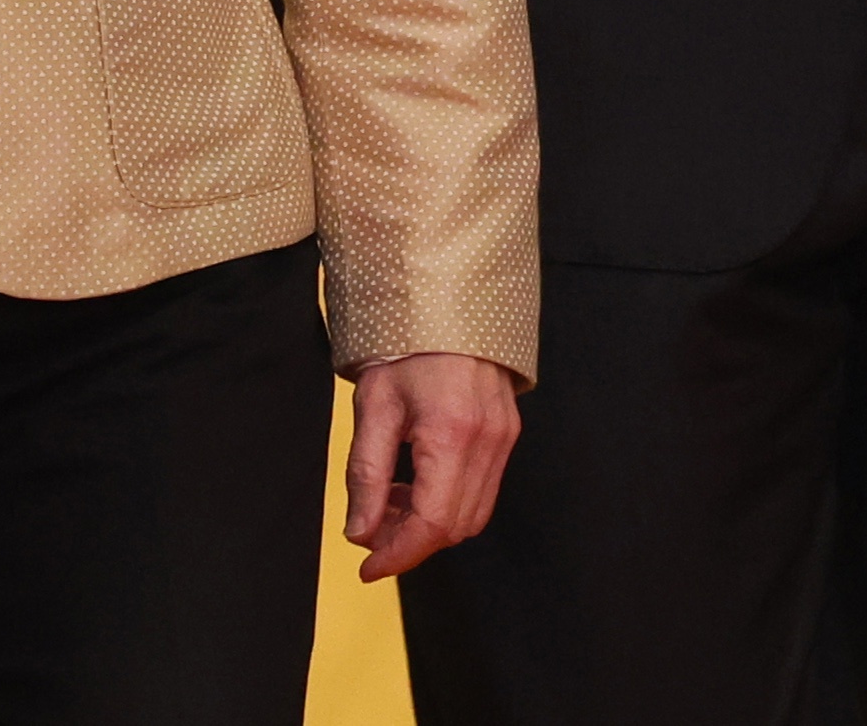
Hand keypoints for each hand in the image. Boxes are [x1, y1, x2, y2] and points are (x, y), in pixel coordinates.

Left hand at [342, 351, 520, 581]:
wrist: (446, 299)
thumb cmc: (404, 342)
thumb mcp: (372, 404)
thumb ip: (365, 473)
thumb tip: (360, 532)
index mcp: (452, 433)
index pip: (433, 523)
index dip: (400, 554)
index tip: (368, 567)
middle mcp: (488, 441)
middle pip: (456, 527)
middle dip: (410, 541)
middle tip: (370, 530)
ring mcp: (503, 438)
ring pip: (472, 514)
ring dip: (429, 523)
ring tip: (387, 500)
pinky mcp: (506, 433)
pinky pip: (481, 489)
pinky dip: (447, 501)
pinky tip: (413, 481)